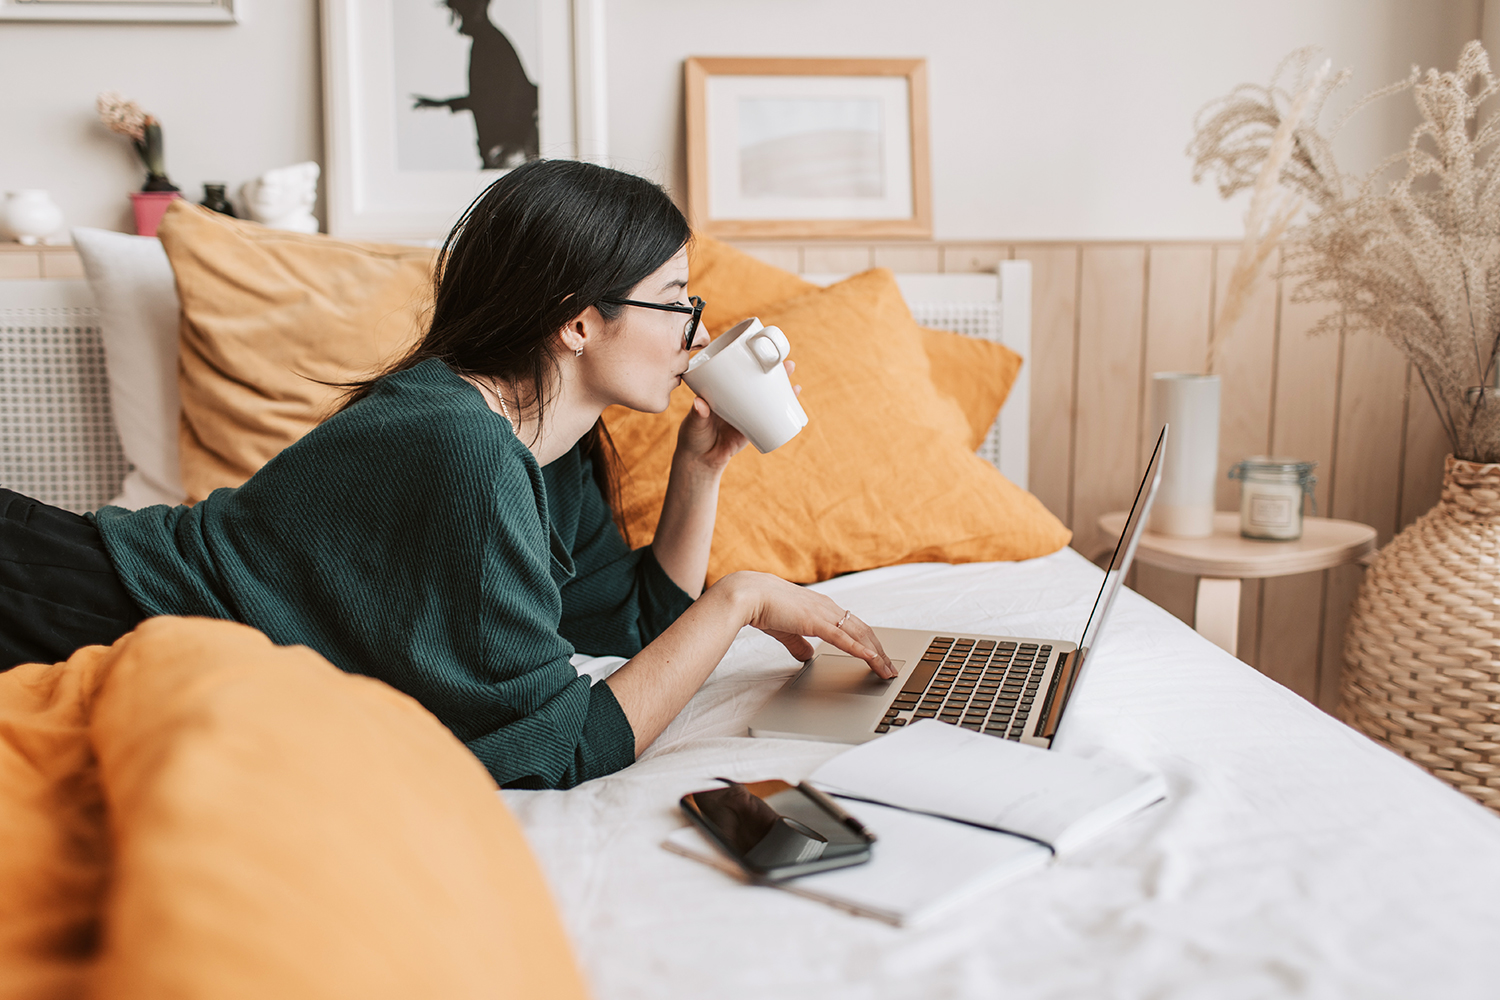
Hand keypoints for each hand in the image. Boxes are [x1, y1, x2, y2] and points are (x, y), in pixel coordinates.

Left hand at [675, 360, 799, 474]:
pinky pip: (770, 417)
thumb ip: (697, 414)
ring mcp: (746, 412)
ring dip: (783, 390)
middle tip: (789, 365)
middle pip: (758, 380)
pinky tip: (794, 404)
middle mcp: (737, 398)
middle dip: (775, 372)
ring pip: (767, 397)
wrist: (700, 460)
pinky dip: (783, 410)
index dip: (752, 360)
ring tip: (795, 385)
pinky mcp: (753, 428)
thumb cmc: (693, 437)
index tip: (764, 352)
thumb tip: (700, 403)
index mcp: (722, 391)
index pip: (738, 371)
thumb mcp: (693, 423)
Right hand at [716, 571, 896, 678]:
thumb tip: (808, 656)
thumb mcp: (787, 630)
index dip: (869, 642)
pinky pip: (843, 638)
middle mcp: (828, 608)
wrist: (749, 595)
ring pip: (859, 635)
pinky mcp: (815, 621)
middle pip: (864, 631)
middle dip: (880, 651)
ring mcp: (824, 613)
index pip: (854, 626)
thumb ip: (799, 643)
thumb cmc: (764, 607)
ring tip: (887, 670)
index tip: (879, 657)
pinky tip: (871, 659)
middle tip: (891, 669)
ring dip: (876, 654)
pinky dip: (860, 650)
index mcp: (823, 607)